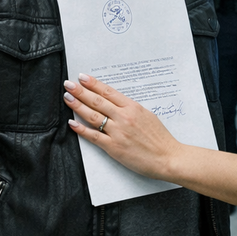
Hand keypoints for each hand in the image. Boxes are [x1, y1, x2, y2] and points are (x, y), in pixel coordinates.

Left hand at [63, 74, 180, 180]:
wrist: (168, 158)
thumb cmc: (160, 138)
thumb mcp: (147, 115)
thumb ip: (131, 109)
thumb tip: (115, 103)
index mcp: (133, 107)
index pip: (108, 92)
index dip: (94, 84)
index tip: (83, 77)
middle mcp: (124, 118)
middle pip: (98, 101)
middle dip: (81, 91)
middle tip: (69, 84)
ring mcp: (118, 132)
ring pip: (93, 116)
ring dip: (78, 106)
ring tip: (68, 98)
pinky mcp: (114, 148)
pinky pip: (94, 136)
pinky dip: (81, 130)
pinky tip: (72, 123)